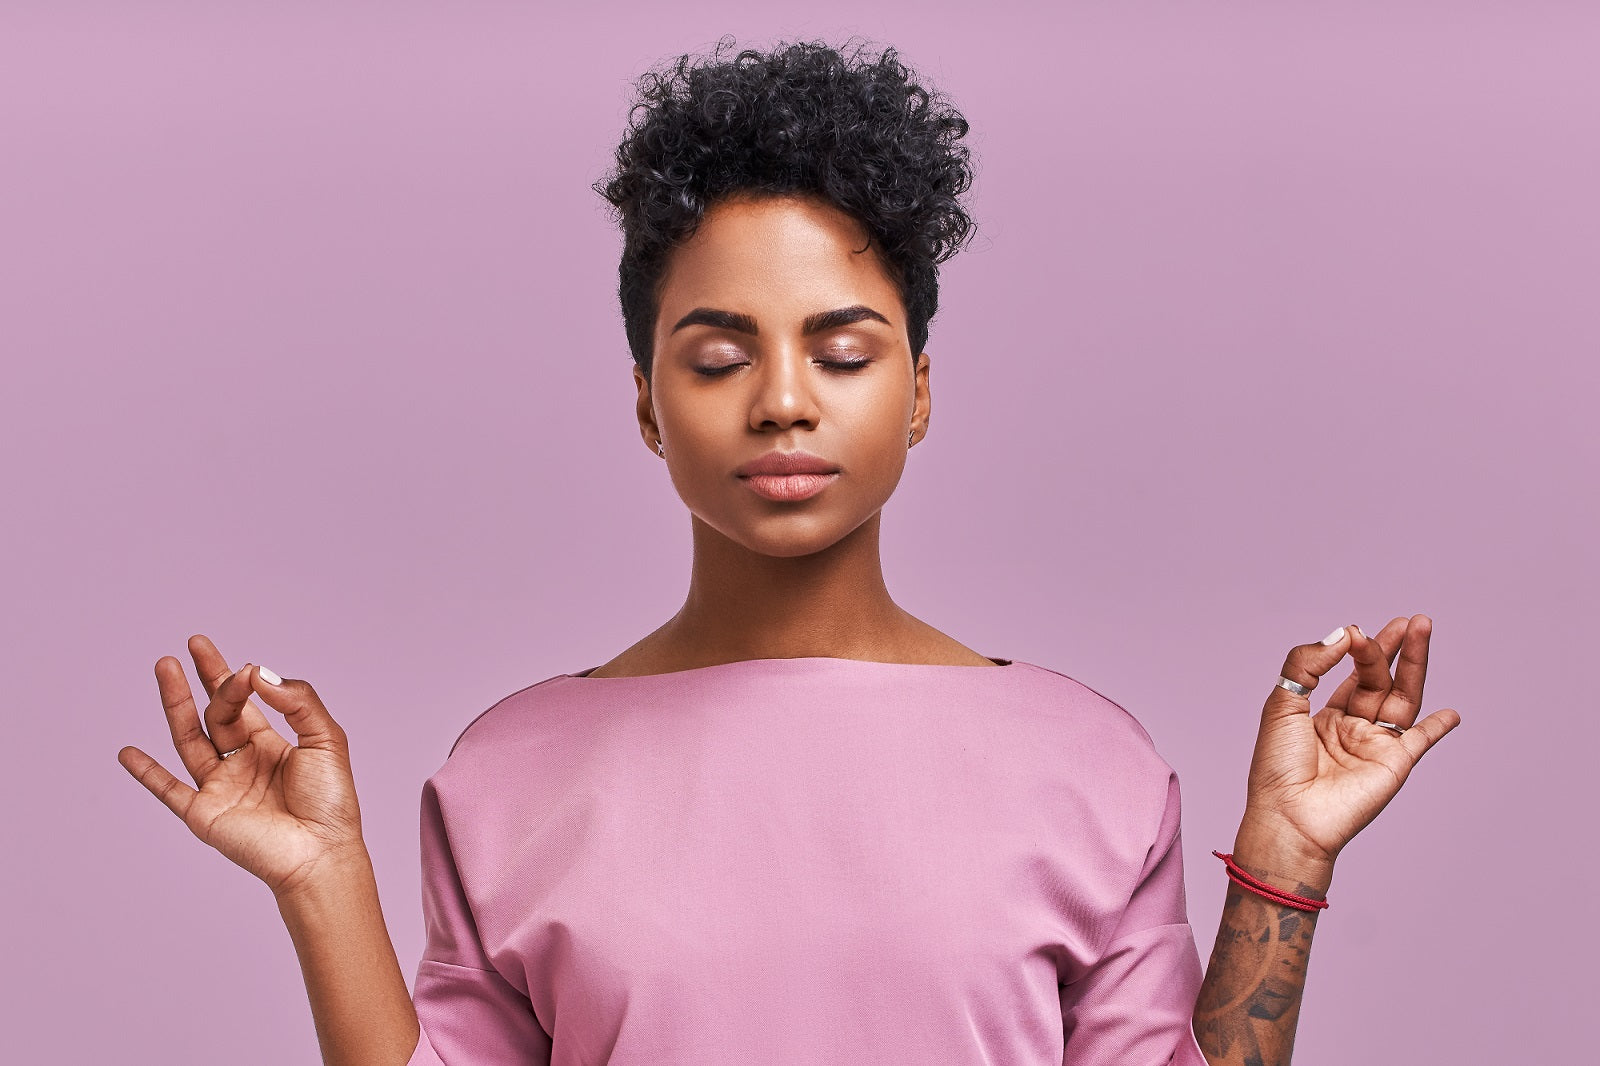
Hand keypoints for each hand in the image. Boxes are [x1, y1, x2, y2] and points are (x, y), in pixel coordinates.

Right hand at [117, 634, 365, 899]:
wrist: (320, 853)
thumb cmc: (331, 802)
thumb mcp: (326, 738)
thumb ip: (297, 700)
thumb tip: (259, 672)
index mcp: (273, 745)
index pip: (247, 702)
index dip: (241, 678)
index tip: (245, 666)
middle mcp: (243, 763)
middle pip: (217, 713)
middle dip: (206, 679)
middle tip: (195, 644)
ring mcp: (220, 787)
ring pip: (190, 738)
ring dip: (175, 704)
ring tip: (164, 667)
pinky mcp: (203, 813)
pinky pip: (168, 790)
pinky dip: (146, 773)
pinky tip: (127, 752)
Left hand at [1238, 615, 1462, 875]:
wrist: (1290, 815)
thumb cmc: (1277, 766)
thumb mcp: (1282, 703)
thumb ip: (1308, 663)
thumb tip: (1344, 634)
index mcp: (1322, 716)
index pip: (1350, 674)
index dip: (1355, 649)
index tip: (1355, 632)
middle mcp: (1352, 729)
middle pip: (1380, 680)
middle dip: (1392, 649)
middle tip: (1409, 620)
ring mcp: (1375, 746)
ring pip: (1402, 698)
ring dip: (1415, 666)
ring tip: (1423, 631)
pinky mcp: (1395, 765)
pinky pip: (1421, 740)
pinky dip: (1438, 727)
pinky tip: (1452, 713)